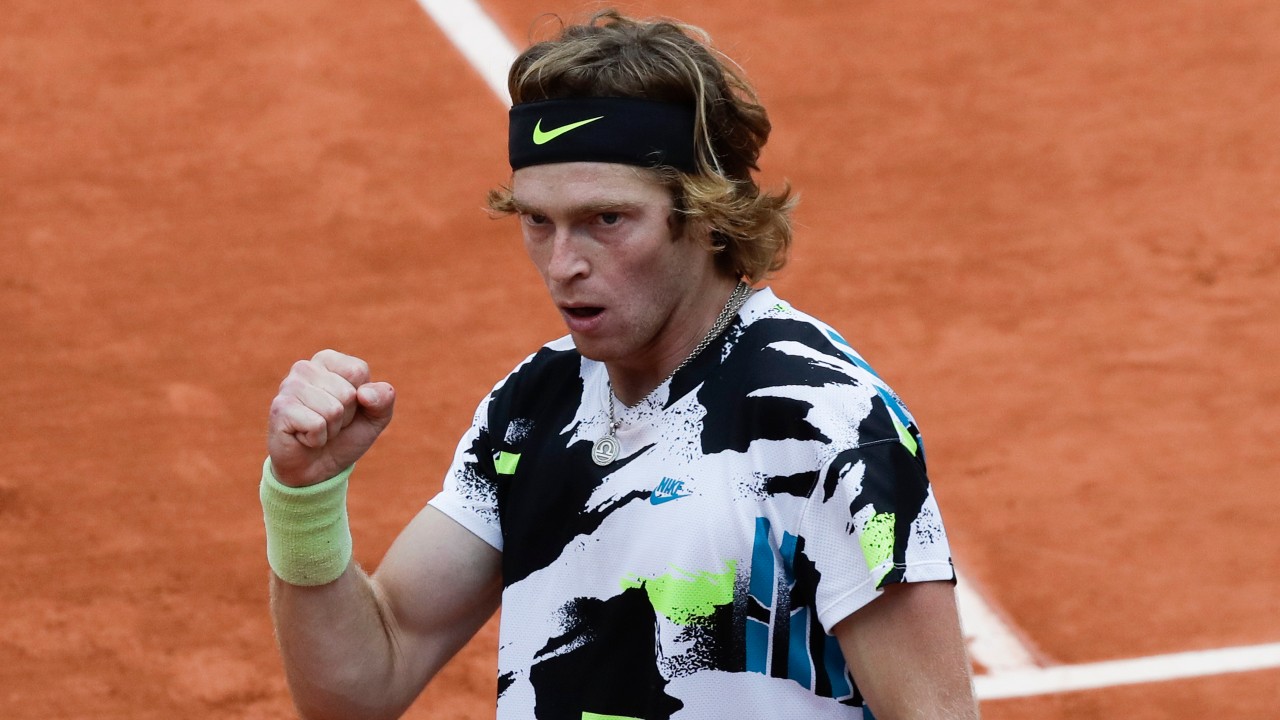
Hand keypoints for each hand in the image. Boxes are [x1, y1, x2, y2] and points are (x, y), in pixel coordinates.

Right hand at [267, 349, 394, 486]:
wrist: (317, 469)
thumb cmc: (345, 436)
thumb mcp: (375, 417)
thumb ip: (384, 399)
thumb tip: (364, 394)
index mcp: (328, 360)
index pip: (359, 371)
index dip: (361, 398)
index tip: (347, 409)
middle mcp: (305, 367)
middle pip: (348, 393)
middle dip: (345, 416)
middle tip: (330, 423)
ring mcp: (289, 386)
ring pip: (333, 409)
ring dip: (331, 429)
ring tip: (318, 430)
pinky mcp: (280, 408)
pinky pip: (316, 425)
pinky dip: (317, 439)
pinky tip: (305, 438)